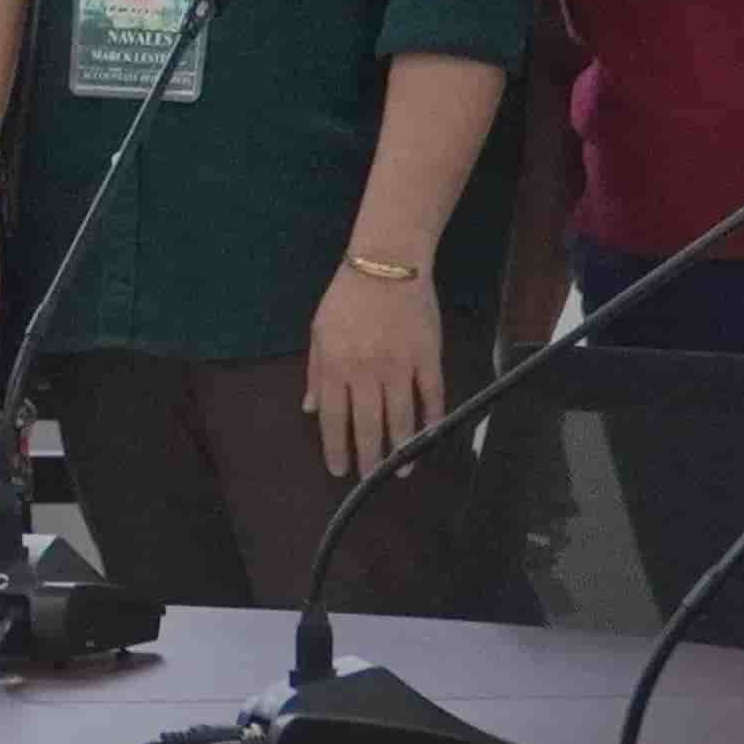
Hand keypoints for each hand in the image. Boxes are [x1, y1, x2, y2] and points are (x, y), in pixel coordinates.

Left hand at [303, 270, 446, 479]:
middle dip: (369, 457)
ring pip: (402, 418)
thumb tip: (311, 409)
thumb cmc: (347, 298)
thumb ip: (316, 373)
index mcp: (336, 365)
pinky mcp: (428, 358)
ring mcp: (400, 365)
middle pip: (368, 425)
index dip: (336, 448)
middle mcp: (367, 371)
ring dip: (401, 450)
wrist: (387, 264)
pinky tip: (428, 440)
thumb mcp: (319, 332)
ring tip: (400, 470)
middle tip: (369, 479)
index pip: (335, 418)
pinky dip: (431, 421)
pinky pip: (432, 397)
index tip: (339, 470)